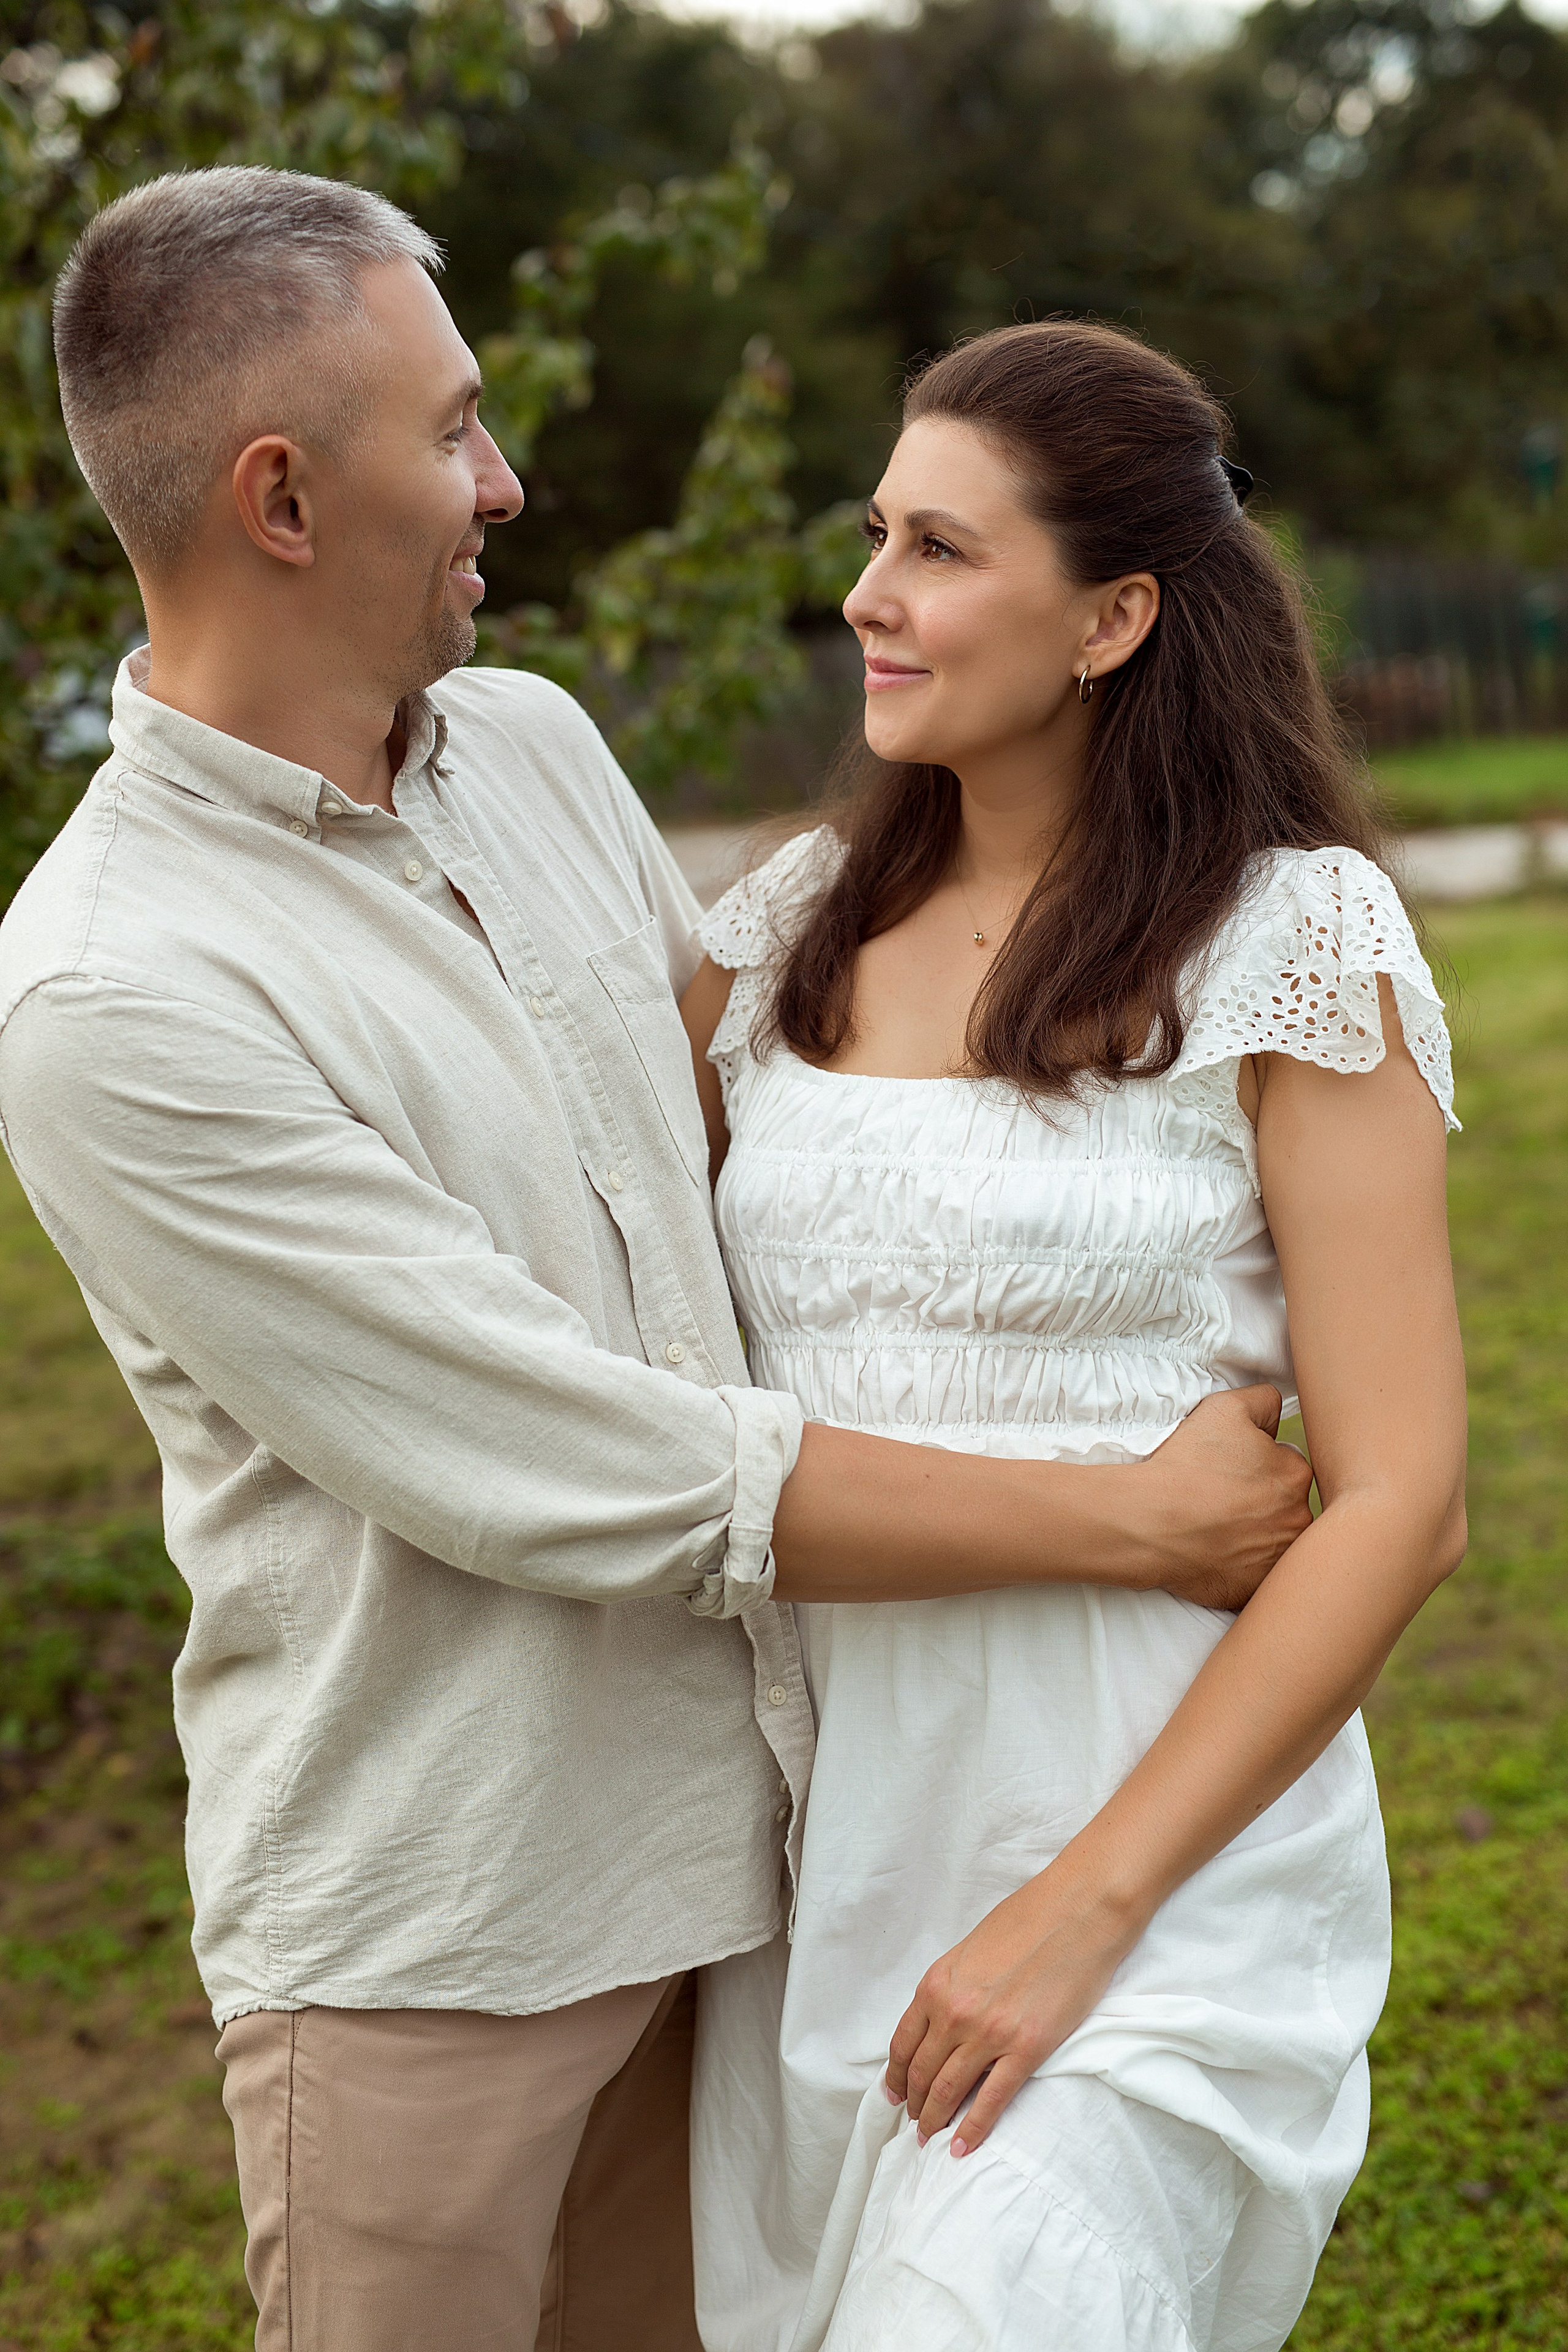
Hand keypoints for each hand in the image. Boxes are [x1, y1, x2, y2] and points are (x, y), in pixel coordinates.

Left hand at [884, 1851, 1140, 2156]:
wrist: (1078, 1910)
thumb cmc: (1029, 1920)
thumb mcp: (971, 1949)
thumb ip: (952, 1986)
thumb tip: (942, 2019)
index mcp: (937, 1983)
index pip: (904, 2043)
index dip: (896, 2076)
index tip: (894, 2094)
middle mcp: (955, 2011)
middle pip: (923, 2072)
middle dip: (914, 2103)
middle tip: (913, 2124)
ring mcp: (989, 2033)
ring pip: (949, 2090)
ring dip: (935, 2119)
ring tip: (930, 2139)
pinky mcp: (1026, 2049)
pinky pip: (992, 2100)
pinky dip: (972, 2130)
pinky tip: (962, 2148)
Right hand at [1131, 1384, 1312, 1610]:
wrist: (1152, 1523)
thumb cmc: (1187, 1465)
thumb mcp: (1225, 1409)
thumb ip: (1263, 1401)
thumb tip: (1277, 1413)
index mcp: (1295, 1475)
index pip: (1287, 1467)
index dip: (1258, 1467)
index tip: (1232, 1473)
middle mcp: (1298, 1520)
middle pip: (1285, 1507)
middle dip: (1261, 1504)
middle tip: (1223, 1502)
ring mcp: (1280, 1559)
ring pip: (1273, 1542)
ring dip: (1254, 1537)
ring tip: (1216, 1530)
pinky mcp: (1257, 1590)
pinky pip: (1256, 1576)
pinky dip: (1241, 1568)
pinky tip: (1215, 1555)